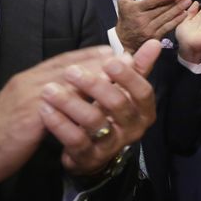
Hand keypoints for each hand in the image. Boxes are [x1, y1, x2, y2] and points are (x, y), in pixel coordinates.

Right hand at [0, 45, 115, 193]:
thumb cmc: (2, 134)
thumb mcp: (28, 109)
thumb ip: (50, 96)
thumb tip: (78, 90)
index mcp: (31, 78)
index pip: (68, 60)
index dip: (96, 56)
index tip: (122, 54)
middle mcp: (31, 81)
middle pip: (75, 66)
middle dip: (106, 63)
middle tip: (136, 62)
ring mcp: (29, 96)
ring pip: (72, 81)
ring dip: (101, 79)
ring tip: (127, 81)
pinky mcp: (28, 117)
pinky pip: (62, 106)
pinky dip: (84, 104)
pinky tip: (105, 107)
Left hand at [39, 39, 161, 176]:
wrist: (91, 151)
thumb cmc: (109, 112)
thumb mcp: (123, 90)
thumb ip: (136, 68)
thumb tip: (154, 42)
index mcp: (144, 110)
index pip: (142, 91)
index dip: (128, 76)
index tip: (109, 61)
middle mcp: (132, 129)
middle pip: (118, 104)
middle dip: (94, 85)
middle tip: (71, 71)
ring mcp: (111, 145)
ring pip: (94, 122)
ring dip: (70, 103)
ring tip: (49, 89)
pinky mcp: (89, 157)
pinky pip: (75, 140)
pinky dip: (59, 124)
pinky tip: (46, 109)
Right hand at [115, 0, 190, 52]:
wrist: (124, 41)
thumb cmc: (125, 18)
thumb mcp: (121, 1)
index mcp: (135, 10)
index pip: (150, 3)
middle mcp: (142, 20)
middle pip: (161, 9)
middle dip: (174, 1)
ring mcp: (149, 29)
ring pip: (166, 18)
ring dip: (178, 9)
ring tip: (187, 2)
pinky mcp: (155, 37)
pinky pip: (168, 27)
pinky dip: (177, 21)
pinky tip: (184, 14)